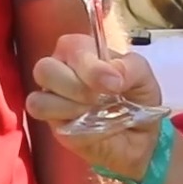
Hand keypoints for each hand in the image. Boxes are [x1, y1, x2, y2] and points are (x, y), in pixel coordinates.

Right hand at [24, 33, 165, 178]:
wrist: (141, 136)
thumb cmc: (137, 98)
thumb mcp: (144, 77)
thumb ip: (131, 68)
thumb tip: (113, 75)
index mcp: (81, 51)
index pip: (70, 47)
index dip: (90, 67)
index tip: (114, 85)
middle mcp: (60, 70)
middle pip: (44, 69)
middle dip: (75, 86)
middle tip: (100, 99)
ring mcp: (53, 100)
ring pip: (39, 100)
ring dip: (69, 108)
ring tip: (93, 113)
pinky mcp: (54, 126)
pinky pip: (52, 125)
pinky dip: (72, 126)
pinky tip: (89, 126)